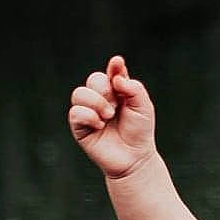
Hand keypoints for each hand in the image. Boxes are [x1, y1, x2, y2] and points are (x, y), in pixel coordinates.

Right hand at [69, 55, 157, 178]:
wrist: (134, 157)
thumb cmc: (139, 131)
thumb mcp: (144, 107)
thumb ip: (134, 89)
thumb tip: (116, 78)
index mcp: (117, 91)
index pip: (112, 73)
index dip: (114, 66)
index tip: (117, 63)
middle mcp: (101, 98)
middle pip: (93, 79)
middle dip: (104, 89)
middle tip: (116, 106)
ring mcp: (89, 111)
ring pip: (79, 93)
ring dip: (96, 103)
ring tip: (108, 116)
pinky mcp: (79, 126)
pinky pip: (75, 112)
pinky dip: (89, 116)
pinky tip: (100, 126)